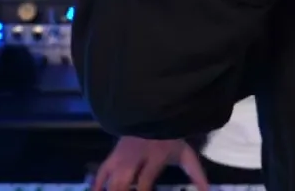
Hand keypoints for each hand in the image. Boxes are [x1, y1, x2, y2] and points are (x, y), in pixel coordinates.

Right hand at [91, 136, 208, 190]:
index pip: (146, 182)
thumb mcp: (186, 154)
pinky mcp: (113, 154)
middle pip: (123, 182)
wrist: (155, 112)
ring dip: (112, 189)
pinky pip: (102, 171)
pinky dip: (98, 184)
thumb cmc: (172, 137)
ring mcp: (122, 155)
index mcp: (155, 156)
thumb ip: (196, 174)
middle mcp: (135, 156)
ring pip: (111, 178)